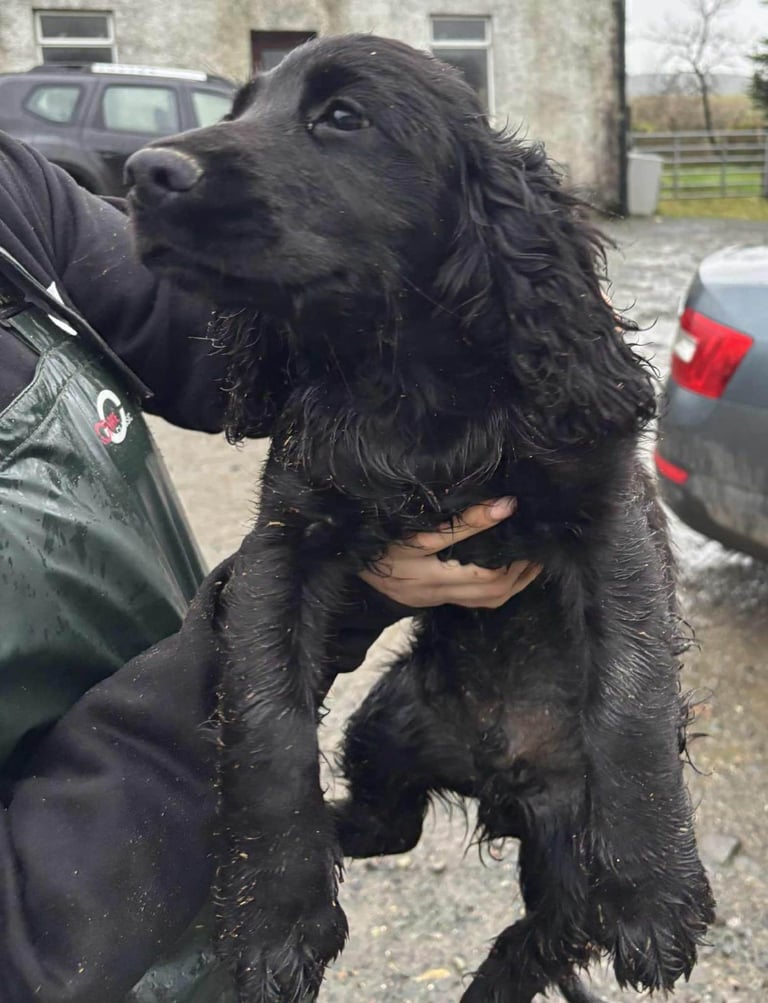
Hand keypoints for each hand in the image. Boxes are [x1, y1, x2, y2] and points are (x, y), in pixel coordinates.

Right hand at [359, 497, 541, 608]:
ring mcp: (433, 598)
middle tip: (539, 544)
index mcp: (419, 570)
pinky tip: (510, 572)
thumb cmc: (371, 542)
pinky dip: (499, 588)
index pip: (470, 559)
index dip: (493, 534)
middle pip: (489, 589)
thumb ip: (451, 519)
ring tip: (533, 559)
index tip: (514, 508)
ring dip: (515, 581)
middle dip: (519, 568)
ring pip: (487, 600)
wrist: (342, 568)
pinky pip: (476, 602)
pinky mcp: (433, 600)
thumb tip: (500, 504)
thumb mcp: (403, 528)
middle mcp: (430, 589)